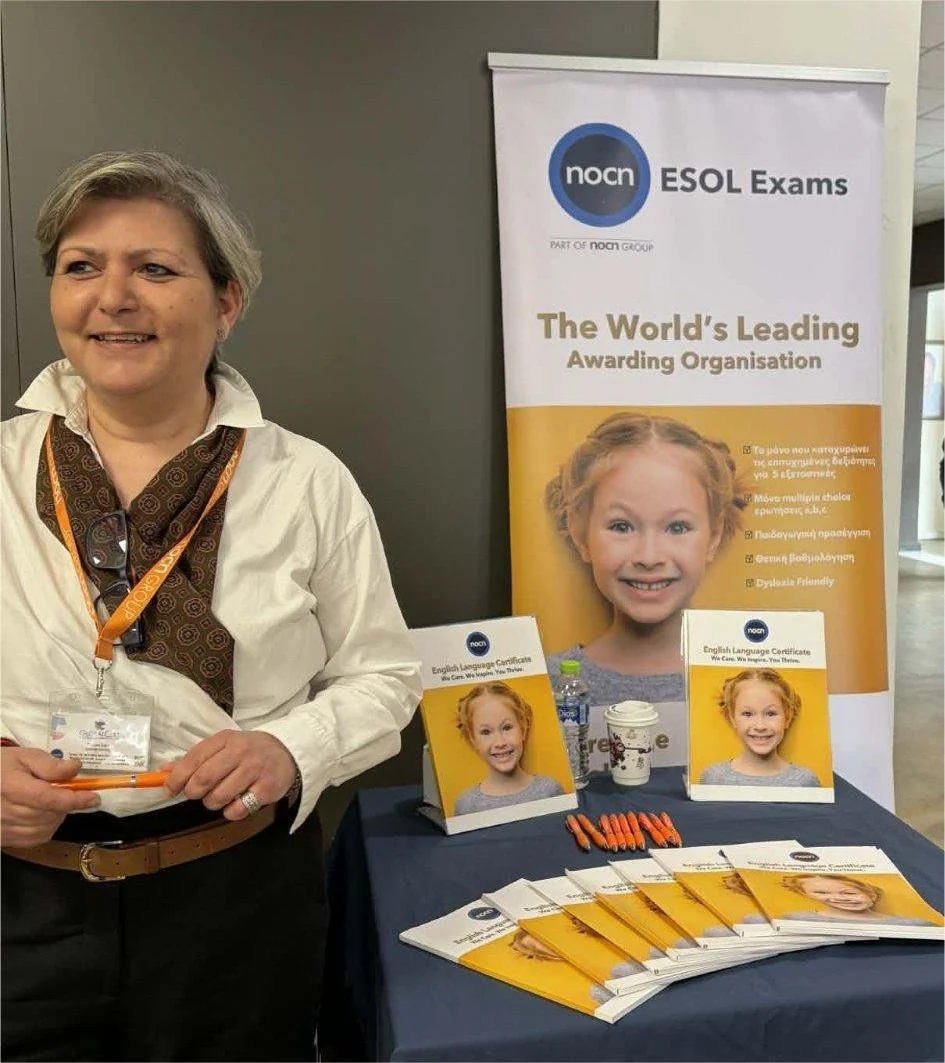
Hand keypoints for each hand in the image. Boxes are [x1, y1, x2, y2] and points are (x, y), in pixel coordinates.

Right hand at [1, 746, 100, 847]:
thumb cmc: (2, 767)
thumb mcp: (24, 756)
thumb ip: (50, 764)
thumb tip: (76, 768)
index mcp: (11, 788)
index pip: (47, 799)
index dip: (73, 799)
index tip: (94, 797)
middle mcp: (4, 813)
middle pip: (48, 815)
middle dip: (66, 805)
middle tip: (71, 793)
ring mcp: (3, 829)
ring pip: (44, 829)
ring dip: (57, 817)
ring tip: (55, 802)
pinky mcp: (3, 839)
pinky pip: (34, 839)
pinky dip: (46, 828)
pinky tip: (44, 814)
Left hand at [163, 730, 297, 820]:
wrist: (287, 752)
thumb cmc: (249, 751)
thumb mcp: (224, 746)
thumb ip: (196, 758)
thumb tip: (164, 770)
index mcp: (226, 739)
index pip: (193, 759)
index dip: (176, 777)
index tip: (169, 789)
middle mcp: (241, 752)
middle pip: (203, 779)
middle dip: (193, 792)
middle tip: (196, 793)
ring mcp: (255, 770)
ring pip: (218, 797)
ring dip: (212, 803)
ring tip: (219, 796)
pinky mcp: (266, 789)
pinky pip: (237, 809)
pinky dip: (231, 811)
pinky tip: (237, 802)